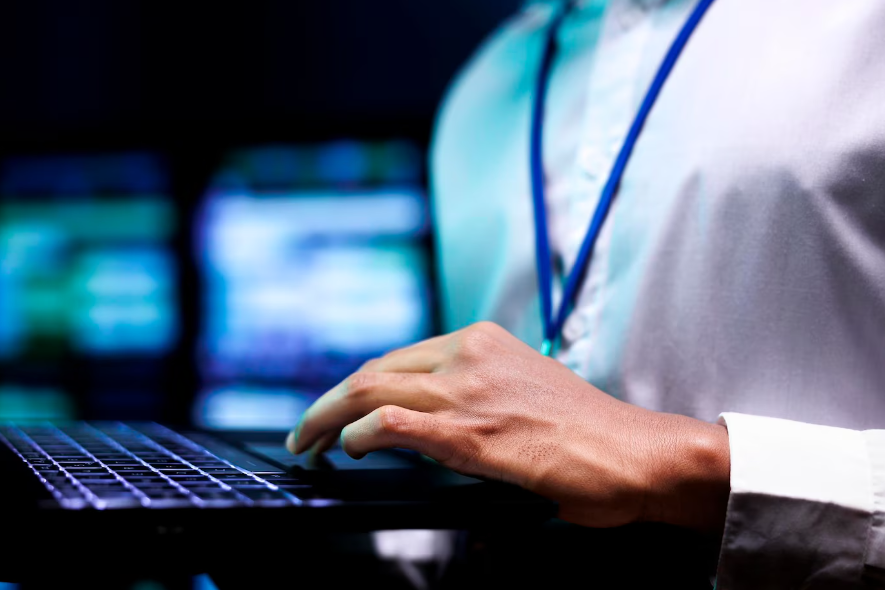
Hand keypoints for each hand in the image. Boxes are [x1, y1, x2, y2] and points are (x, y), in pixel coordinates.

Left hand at [288, 322, 729, 530]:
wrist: (635, 454)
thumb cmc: (588, 434)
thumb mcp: (522, 394)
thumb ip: (473, 396)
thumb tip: (427, 426)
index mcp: (482, 341)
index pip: (398, 358)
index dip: (357, 387)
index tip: (338, 410)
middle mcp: (470, 354)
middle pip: (373, 369)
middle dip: (327, 401)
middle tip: (305, 431)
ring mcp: (468, 390)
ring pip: (370, 388)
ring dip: (327, 418)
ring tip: (309, 443)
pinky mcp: (469, 431)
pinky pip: (391, 422)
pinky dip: (359, 434)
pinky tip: (350, 449)